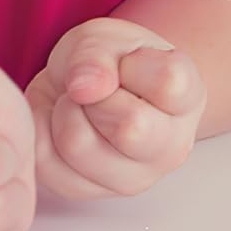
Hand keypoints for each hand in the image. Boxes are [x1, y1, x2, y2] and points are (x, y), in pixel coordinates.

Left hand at [25, 18, 205, 199]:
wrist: (89, 89)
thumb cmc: (111, 62)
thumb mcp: (105, 38)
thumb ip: (97, 55)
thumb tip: (86, 88)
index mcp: (189, 98)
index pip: (168, 83)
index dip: (134, 64)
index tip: (127, 63)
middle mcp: (172, 146)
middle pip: (130, 127)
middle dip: (97, 95)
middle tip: (97, 88)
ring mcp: (135, 177)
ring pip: (78, 145)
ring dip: (64, 111)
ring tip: (77, 103)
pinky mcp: (89, 192)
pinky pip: (46, 162)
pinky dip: (41, 129)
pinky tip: (60, 120)